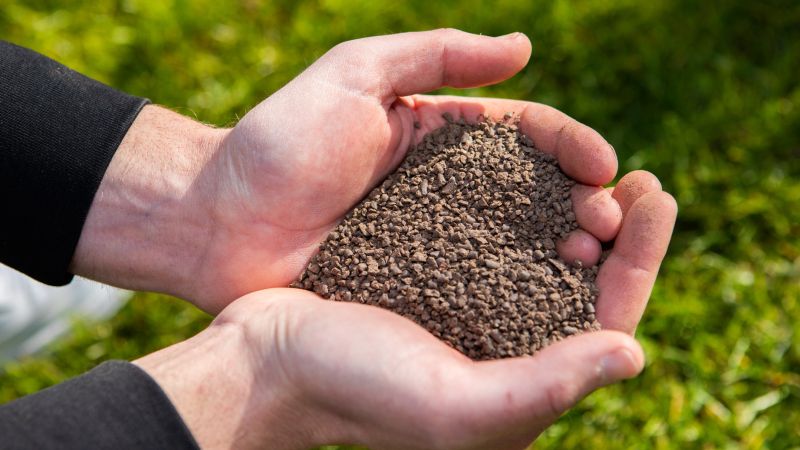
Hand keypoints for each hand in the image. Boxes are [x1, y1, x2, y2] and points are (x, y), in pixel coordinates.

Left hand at [71, 29, 671, 316]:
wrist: (215, 221)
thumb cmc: (279, 142)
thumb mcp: (354, 73)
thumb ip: (436, 55)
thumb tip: (525, 48)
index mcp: (440, 136)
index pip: (525, 137)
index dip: (570, 147)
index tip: (606, 167)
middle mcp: (448, 192)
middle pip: (533, 195)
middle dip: (581, 204)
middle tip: (612, 223)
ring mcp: (434, 245)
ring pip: (516, 246)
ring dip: (562, 253)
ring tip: (597, 263)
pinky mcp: (416, 291)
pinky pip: (477, 292)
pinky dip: (519, 296)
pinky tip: (552, 308)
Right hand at [136, 172, 675, 448]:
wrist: (270, 359)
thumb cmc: (356, 389)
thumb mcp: (455, 404)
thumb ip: (545, 387)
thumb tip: (633, 352)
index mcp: (522, 393)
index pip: (608, 325)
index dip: (642, 261)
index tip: (656, 199)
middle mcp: (504, 355)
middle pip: (584, 289)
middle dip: (619, 235)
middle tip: (639, 180)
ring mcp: (470, 316)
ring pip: (542, 259)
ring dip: (571, 213)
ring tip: (594, 170)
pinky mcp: (435, 282)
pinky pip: (493, 240)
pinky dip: (518, 208)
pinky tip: (528, 175)